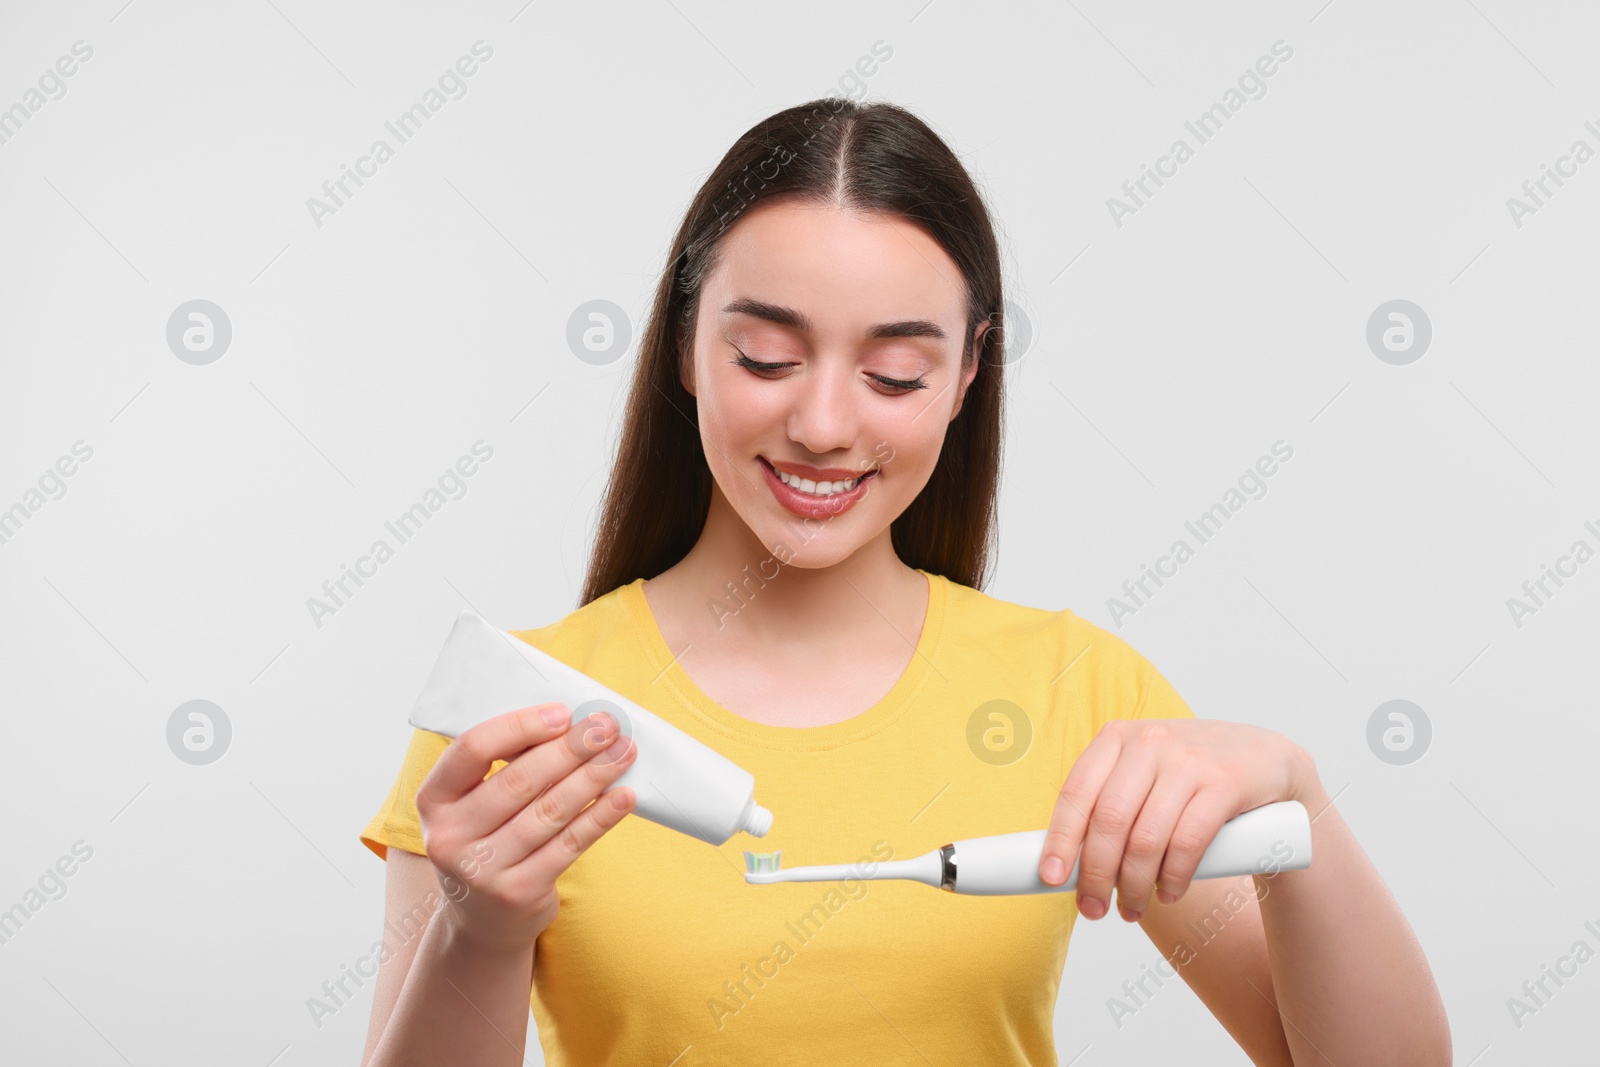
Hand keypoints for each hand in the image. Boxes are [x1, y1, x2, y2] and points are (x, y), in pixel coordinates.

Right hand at [415, 702, 637, 955]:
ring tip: (623, 753)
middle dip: (569, 748)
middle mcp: (449, 835)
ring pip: (549, 811)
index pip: (473, 749)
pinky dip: (600, 817)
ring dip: (593, 777)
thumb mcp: (475, 804)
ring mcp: (482, 869)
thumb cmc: (488, 840)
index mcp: (434, 798)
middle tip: (606, 727)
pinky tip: (623, 796)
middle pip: (518, 780)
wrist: (482, 921)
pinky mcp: (517, 893)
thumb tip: (570, 723)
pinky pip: (568, 845)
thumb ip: (506, 765)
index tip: (562, 713)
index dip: (520, 726)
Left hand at [1038, 718, 1313, 921]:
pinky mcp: (1225, 783)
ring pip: (1146, 838)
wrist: (1266, 761)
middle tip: (1094, 911)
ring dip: (1134, 886)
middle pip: (1109, 821)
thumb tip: (1066, 866)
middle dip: (1097, 875)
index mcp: (1117, 738)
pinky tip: (1168, 893)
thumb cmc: (1188, 779)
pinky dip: (1173, 878)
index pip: (1077, 793)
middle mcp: (1149, 742)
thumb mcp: (1144, 774)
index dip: (1060, 840)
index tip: (1051, 879)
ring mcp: (1188, 761)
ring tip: (1132, 910)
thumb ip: (1109, 805)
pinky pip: (1188, 843)